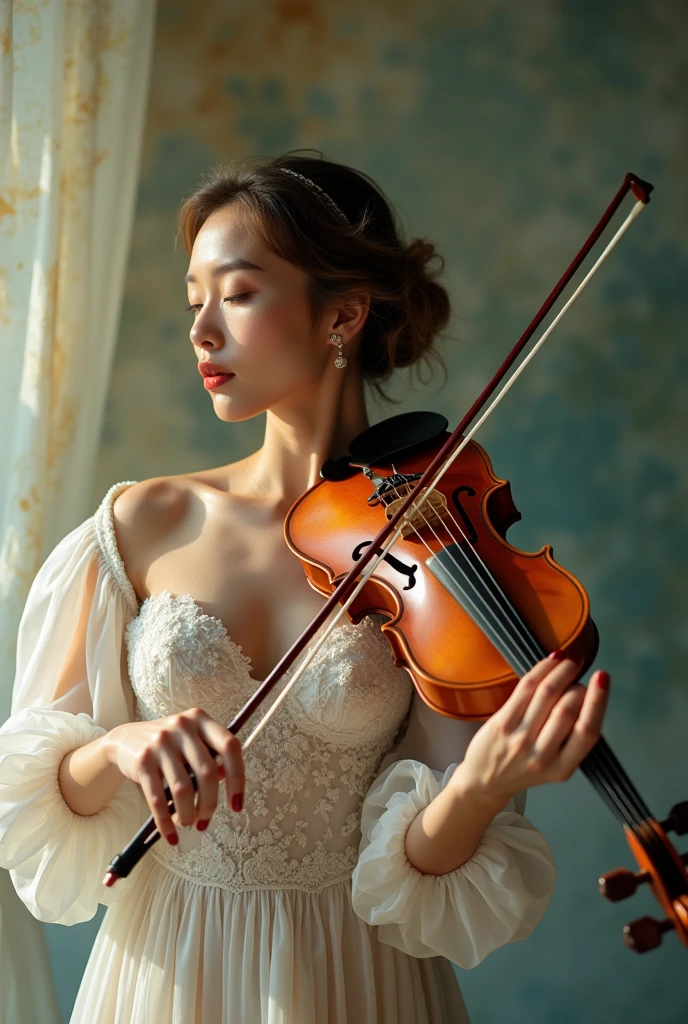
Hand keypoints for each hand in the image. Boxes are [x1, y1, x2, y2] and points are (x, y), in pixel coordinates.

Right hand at [106, 707, 244, 844]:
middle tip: (205, 821)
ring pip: (184, 788)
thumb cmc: (168, 745)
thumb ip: (211, 757)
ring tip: (188, 823)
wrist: (125, 740)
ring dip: (188, 814)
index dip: (238, 778)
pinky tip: (171, 834)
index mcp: (201, 719)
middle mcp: (183, 726)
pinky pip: (158, 798)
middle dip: (209, 804)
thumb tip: (228, 783)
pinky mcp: (143, 759)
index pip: (230, 747)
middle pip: (207, 772)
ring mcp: (161, 741)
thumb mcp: (191, 742)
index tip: (237, 805)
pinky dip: (166, 822)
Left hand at [450, 653, 609, 804]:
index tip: (603, 678)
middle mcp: (541, 756)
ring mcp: (519, 740)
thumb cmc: (523, 769)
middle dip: (577, 685)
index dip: (598, 701)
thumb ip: (571, 738)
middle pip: (567, 709)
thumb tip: (587, 694)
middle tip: (579, 677)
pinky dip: (541, 670)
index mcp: (562, 769)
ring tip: (567, 664)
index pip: (587, 732)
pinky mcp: (501, 724)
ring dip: (561, 672)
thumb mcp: (555, 766)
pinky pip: (525, 689)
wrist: (484, 783)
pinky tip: (550, 662)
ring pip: (546, 695)